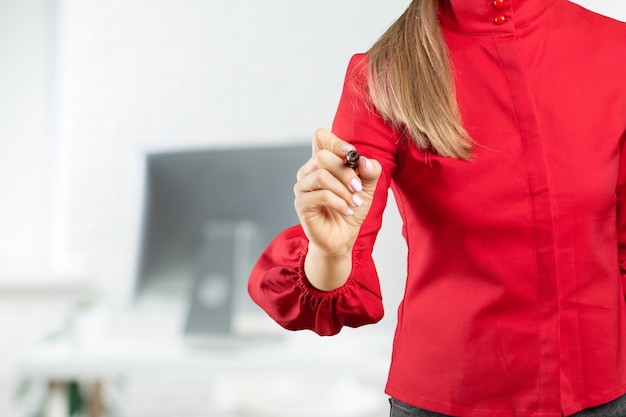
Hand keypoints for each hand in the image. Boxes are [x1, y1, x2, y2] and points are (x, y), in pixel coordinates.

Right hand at [294, 128, 381, 258]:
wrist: (343, 237)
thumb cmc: (351, 208)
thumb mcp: (367, 187)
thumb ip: (370, 171)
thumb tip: (365, 161)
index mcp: (323, 162)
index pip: (320, 137)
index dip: (336, 141)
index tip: (352, 155)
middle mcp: (309, 171)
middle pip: (322, 156)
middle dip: (346, 171)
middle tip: (358, 187)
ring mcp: (303, 187)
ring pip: (321, 175)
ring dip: (343, 189)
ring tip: (354, 202)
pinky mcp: (302, 204)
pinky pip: (321, 195)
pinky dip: (339, 202)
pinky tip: (347, 210)